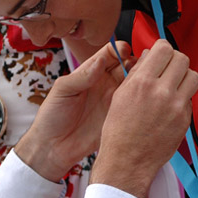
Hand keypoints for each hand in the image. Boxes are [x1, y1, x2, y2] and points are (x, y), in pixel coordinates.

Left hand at [15, 40, 131, 181]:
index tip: (126, 52)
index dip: (120, 50)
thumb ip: (81, 76)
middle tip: (140, 66)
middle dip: (136, 62)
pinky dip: (142, 100)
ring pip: (134, 84)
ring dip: (142, 80)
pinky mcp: (119, 117)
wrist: (52, 147)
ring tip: (144, 81)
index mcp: (90, 72)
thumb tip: (101, 61)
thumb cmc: (52, 116)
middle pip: (127, 65)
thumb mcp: (62, 90)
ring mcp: (113, 100)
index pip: (111, 53)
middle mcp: (105, 84)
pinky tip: (145, 98)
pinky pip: (134, 105)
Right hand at [91, 40, 197, 197]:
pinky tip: (170, 105)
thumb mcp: (120, 95)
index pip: (163, 48)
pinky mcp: (185, 120)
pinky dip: (183, 97)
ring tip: (173, 85)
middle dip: (174, 61)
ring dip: (184, 77)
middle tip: (167, 69)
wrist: (126, 162)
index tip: (159, 54)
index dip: (162, 49)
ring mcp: (176, 106)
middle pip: (182, 59)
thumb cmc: (118, 131)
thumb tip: (149, 56)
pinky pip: (191, 98)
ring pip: (193, 76)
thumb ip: (137, 73)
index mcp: (142, 82)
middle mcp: (161, 92)